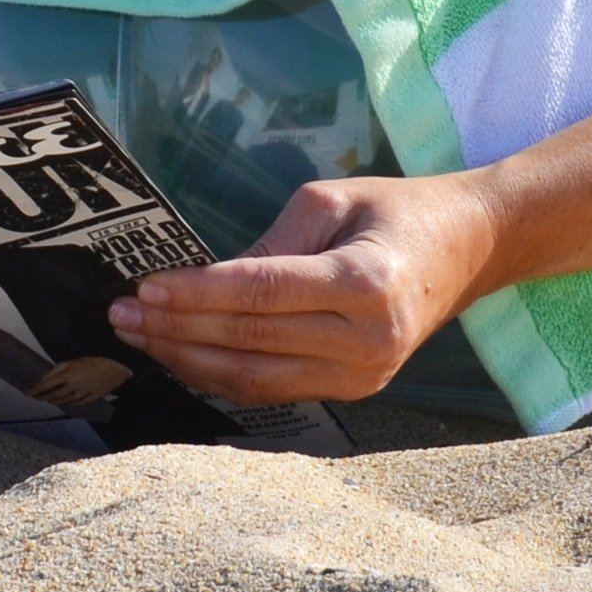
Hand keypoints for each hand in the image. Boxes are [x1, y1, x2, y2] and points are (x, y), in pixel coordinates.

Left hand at [28, 352, 132, 409]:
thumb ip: (61, 367)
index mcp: (68, 375)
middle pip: (54, 395)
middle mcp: (73, 387)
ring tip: (48, 401)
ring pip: (64, 401)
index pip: (46, 385)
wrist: (119, 365)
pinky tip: (66, 403)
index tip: (27, 392)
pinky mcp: (92, 398)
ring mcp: (83, 394)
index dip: (35, 389)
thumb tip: (49, 375)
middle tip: (35, 398)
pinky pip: (77, 403)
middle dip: (42, 397)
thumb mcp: (76, 359)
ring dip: (54, 401)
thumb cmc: (98, 357)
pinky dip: (69, 404)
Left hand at [112, 176, 497, 404]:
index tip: (145, 286)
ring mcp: (363, 376)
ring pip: (254, 379)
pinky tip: (182, 355)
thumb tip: (203, 281)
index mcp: (366, 283)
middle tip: (123, 312)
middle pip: (251, 341)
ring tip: (140, 337)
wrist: (468, 248)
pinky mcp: (355, 391)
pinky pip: (273, 390)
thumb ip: (270, 242)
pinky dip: (220, 376)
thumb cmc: (398, 210)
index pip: (261, 294)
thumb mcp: (333, 200)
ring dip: (188, 360)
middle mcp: (367, 340)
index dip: (197, 294)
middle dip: (178, 328)